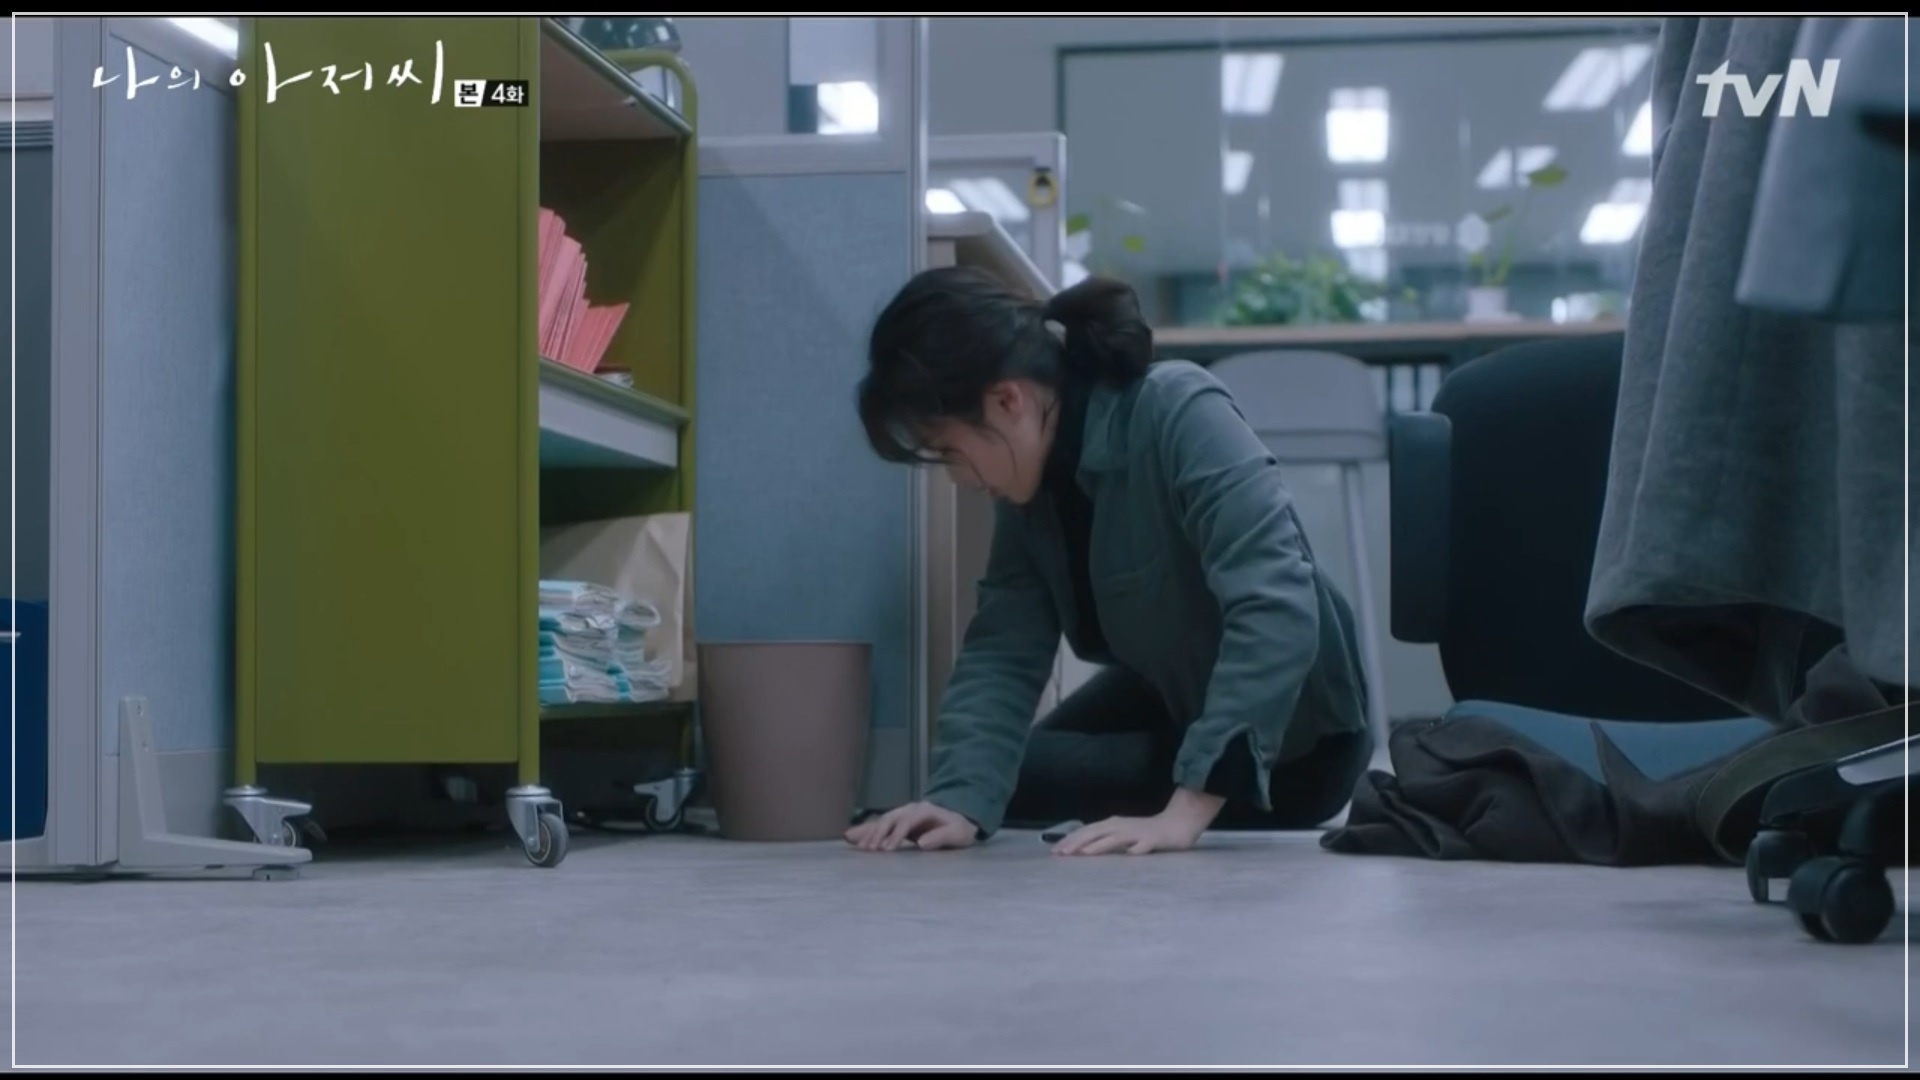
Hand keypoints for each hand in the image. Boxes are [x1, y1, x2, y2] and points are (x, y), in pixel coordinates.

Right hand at [845, 801, 977, 851]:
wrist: (960, 820)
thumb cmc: (959, 829)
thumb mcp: (957, 833)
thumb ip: (941, 837)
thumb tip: (922, 843)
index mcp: (924, 811)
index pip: (906, 822)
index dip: (896, 835)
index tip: (887, 849)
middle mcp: (910, 810)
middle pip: (890, 819)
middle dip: (878, 834)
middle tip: (869, 850)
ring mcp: (903, 814)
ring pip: (882, 821)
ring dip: (870, 834)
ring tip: (859, 848)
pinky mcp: (898, 822)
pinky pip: (879, 825)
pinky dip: (866, 831)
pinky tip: (851, 837)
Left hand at [1052, 789, 1223, 855]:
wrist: (1177, 824)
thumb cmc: (1146, 833)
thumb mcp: (1121, 836)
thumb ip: (1105, 841)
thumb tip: (1083, 849)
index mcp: (1112, 825)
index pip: (1087, 831)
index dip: (1070, 840)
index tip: (1054, 851)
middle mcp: (1121, 826)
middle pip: (1095, 833)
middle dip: (1077, 842)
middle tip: (1060, 853)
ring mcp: (1137, 833)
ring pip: (1115, 838)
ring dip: (1099, 846)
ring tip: (1083, 854)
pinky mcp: (1153, 840)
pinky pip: (1143, 846)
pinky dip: (1135, 850)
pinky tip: (1129, 855)